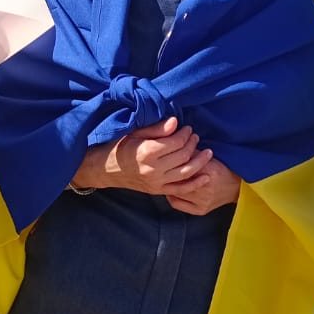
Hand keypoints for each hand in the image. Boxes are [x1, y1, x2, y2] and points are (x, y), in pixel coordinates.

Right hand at [73, 118, 211, 193]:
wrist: (105, 169)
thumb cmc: (119, 146)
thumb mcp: (135, 133)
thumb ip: (157, 129)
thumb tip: (176, 122)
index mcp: (147, 152)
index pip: (176, 142)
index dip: (185, 134)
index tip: (187, 128)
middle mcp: (153, 169)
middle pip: (183, 156)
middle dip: (192, 144)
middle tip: (195, 136)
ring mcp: (156, 182)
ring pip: (186, 172)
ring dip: (200, 162)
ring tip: (208, 152)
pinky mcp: (158, 190)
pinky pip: (181, 189)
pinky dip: (195, 184)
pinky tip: (206, 176)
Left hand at [164, 157, 241, 215]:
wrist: (237, 187)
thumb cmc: (223, 170)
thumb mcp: (210, 158)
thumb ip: (193, 153)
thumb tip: (175, 146)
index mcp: (209, 170)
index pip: (183, 163)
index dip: (172, 159)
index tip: (165, 156)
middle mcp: (205, 186)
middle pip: (177, 178)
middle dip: (168, 172)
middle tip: (161, 167)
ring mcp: (202, 200)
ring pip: (175, 191)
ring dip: (167, 184)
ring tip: (163, 178)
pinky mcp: (200, 210)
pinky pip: (177, 204)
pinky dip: (170, 196)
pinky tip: (169, 190)